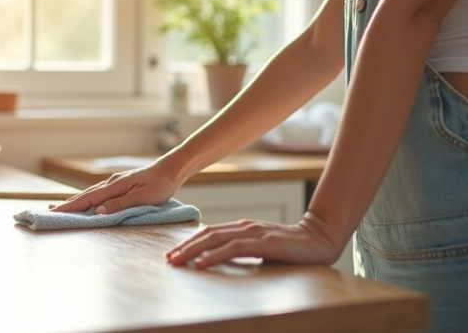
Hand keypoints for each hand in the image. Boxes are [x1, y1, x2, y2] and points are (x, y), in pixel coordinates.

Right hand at [49, 161, 180, 213]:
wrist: (170, 170)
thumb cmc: (160, 184)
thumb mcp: (143, 197)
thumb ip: (121, 204)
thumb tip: (99, 211)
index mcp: (114, 186)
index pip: (88, 198)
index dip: (71, 206)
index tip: (55, 211)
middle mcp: (111, 184)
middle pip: (85, 195)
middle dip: (67, 204)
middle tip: (49, 211)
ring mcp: (114, 184)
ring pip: (91, 194)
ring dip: (76, 201)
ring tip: (61, 207)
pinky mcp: (120, 186)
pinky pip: (99, 194)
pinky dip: (87, 199)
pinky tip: (85, 203)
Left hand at [165, 215, 340, 268]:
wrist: (320, 239)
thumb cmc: (290, 247)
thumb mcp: (261, 247)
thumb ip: (242, 250)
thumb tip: (219, 259)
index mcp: (242, 227)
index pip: (209, 233)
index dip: (190, 242)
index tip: (174, 254)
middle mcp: (244, 226)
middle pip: (207, 234)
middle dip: (185, 247)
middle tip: (169, 259)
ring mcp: (254, 233)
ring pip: (216, 239)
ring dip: (194, 250)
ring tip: (178, 261)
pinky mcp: (264, 243)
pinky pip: (233, 249)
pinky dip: (215, 255)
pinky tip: (202, 263)